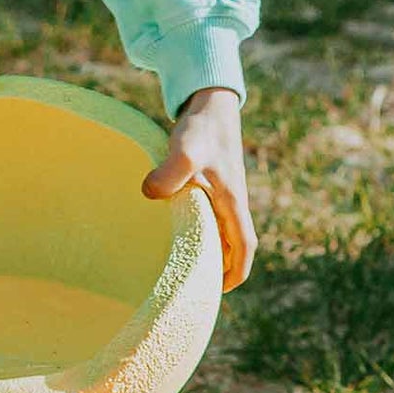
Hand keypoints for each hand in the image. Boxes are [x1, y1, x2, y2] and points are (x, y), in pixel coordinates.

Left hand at [143, 85, 255, 290]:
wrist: (210, 102)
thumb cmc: (201, 128)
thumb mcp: (185, 150)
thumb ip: (170, 173)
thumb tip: (149, 194)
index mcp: (233, 202)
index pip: (244, 246)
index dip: (236, 271)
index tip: (220, 290)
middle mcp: (232, 202)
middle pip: (235, 246)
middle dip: (222, 270)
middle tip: (199, 290)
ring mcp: (224, 195)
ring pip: (224, 234)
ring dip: (212, 253)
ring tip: (187, 271)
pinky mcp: (212, 186)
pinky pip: (212, 219)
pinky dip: (202, 235)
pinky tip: (179, 237)